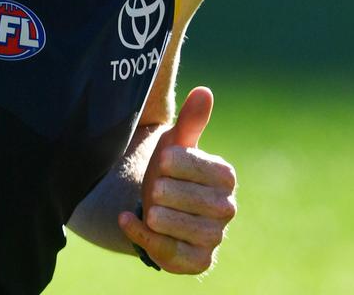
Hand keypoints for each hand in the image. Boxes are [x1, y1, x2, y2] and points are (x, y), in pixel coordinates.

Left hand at [118, 86, 236, 274]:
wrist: (155, 207)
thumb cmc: (168, 171)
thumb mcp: (176, 144)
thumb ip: (191, 121)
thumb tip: (204, 91)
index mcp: (225, 176)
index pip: (196, 166)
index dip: (173, 163)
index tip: (163, 161)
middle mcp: (227, 208)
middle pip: (186, 198)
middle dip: (162, 190)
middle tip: (154, 188)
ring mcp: (214, 236)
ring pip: (179, 226)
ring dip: (155, 214)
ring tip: (147, 206)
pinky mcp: (198, 261)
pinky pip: (169, 252)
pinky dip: (142, 235)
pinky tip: (127, 218)